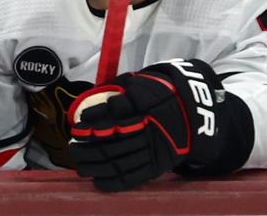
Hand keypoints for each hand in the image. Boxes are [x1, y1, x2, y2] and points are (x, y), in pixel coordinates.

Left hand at [68, 59, 227, 190]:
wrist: (194, 115)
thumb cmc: (164, 97)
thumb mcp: (145, 85)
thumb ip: (124, 89)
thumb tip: (100, 92)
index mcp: (143, 106)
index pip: (113, 112)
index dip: (94, 119)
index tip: (79, 124)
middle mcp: (146, 128)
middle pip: (111, 139)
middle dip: (88, 146)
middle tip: (72, 148)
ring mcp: (151, 149)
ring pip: (118, 160)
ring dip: (95, 165)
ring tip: (79, 166)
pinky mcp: (156, 166)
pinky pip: (132, 177)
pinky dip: (113, 181)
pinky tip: (98, 181)